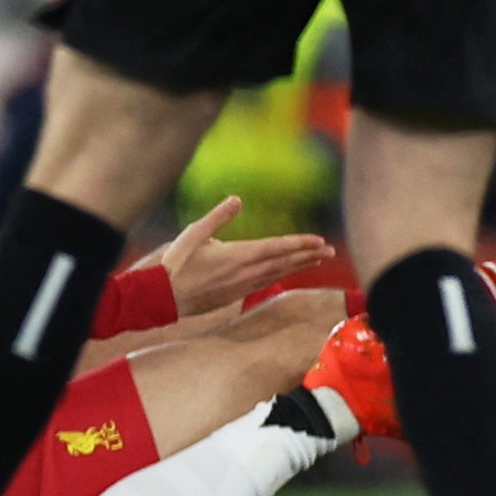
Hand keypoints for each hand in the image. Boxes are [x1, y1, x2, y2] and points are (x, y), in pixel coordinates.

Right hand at [155, 193, 332, 316]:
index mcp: (239, 255)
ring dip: (298, 266)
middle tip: (330, 251)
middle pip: (284, 263)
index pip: (277, 247)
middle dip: (309, 255)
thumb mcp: (194, 233)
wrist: (164, 296)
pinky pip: (267, 283)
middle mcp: (246, 272)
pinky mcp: (236, 294)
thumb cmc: (177, 262)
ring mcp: (243, 285)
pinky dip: (282, 276)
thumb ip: (218, 216)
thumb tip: (237, 200)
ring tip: (316, 260)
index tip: (320, 241)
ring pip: (278, 274)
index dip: (300, 243)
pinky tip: (286, 273)